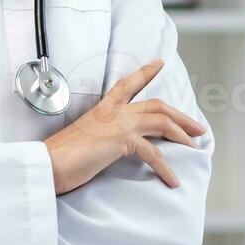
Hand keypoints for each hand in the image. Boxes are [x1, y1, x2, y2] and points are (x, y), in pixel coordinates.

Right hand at [41, 59, 205, 194]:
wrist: (46, 163)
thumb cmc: (58, 157)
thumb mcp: (82, 141)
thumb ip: (97, 139)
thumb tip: (106, 149)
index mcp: (102, 108)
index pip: (126, 84)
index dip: (145, 73)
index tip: (159, 62)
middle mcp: (113, 111)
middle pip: (156, 105)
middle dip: (180, 115)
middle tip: (197, 126)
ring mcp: (119, 122)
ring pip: (161, 122)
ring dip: (182, 135)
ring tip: (195, 147)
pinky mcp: (122, 139)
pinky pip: (153, 153)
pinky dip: (166, 168)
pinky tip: (173, 181)